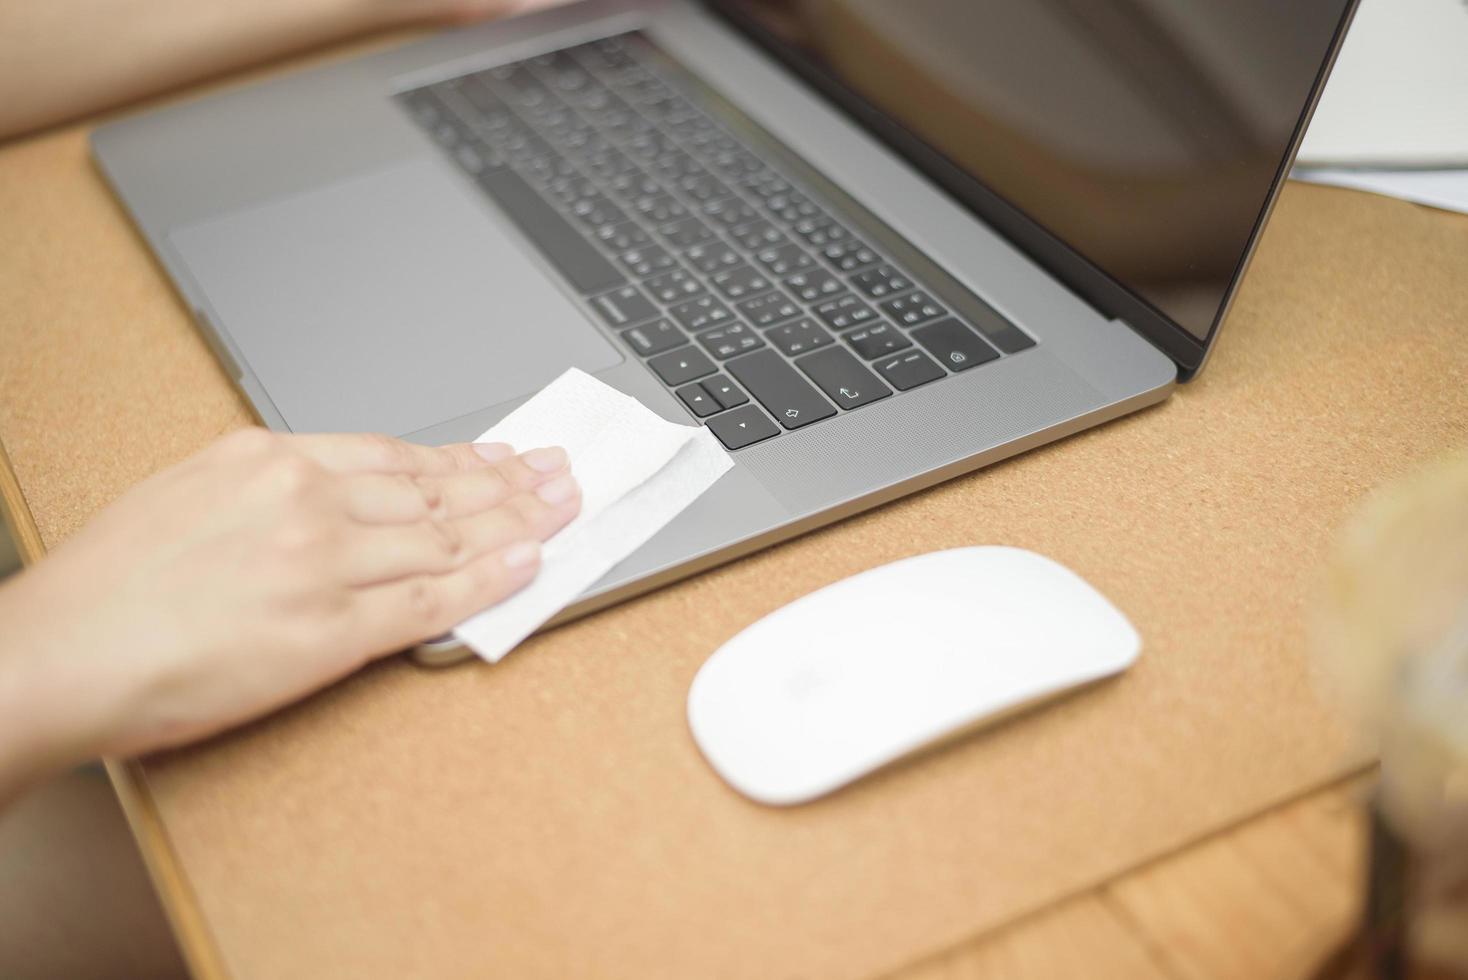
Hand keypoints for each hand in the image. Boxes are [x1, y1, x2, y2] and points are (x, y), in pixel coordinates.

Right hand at [0, 429, 579, 792]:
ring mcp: (323, 564)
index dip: (460, 457)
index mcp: (268, 460)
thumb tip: (328, 492)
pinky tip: (529, 564)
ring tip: (564, 509)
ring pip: (446, 537)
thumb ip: (265, 489)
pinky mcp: (329, 632)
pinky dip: (489, 579)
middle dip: (509, 481)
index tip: (501, 453)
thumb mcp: (186, 495)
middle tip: (561, 472)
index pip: (394, 455)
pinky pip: (431, 600)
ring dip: (517, 522)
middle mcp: (306, 501)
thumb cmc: (107, 585)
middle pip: (435, 489)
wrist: (59, 651)